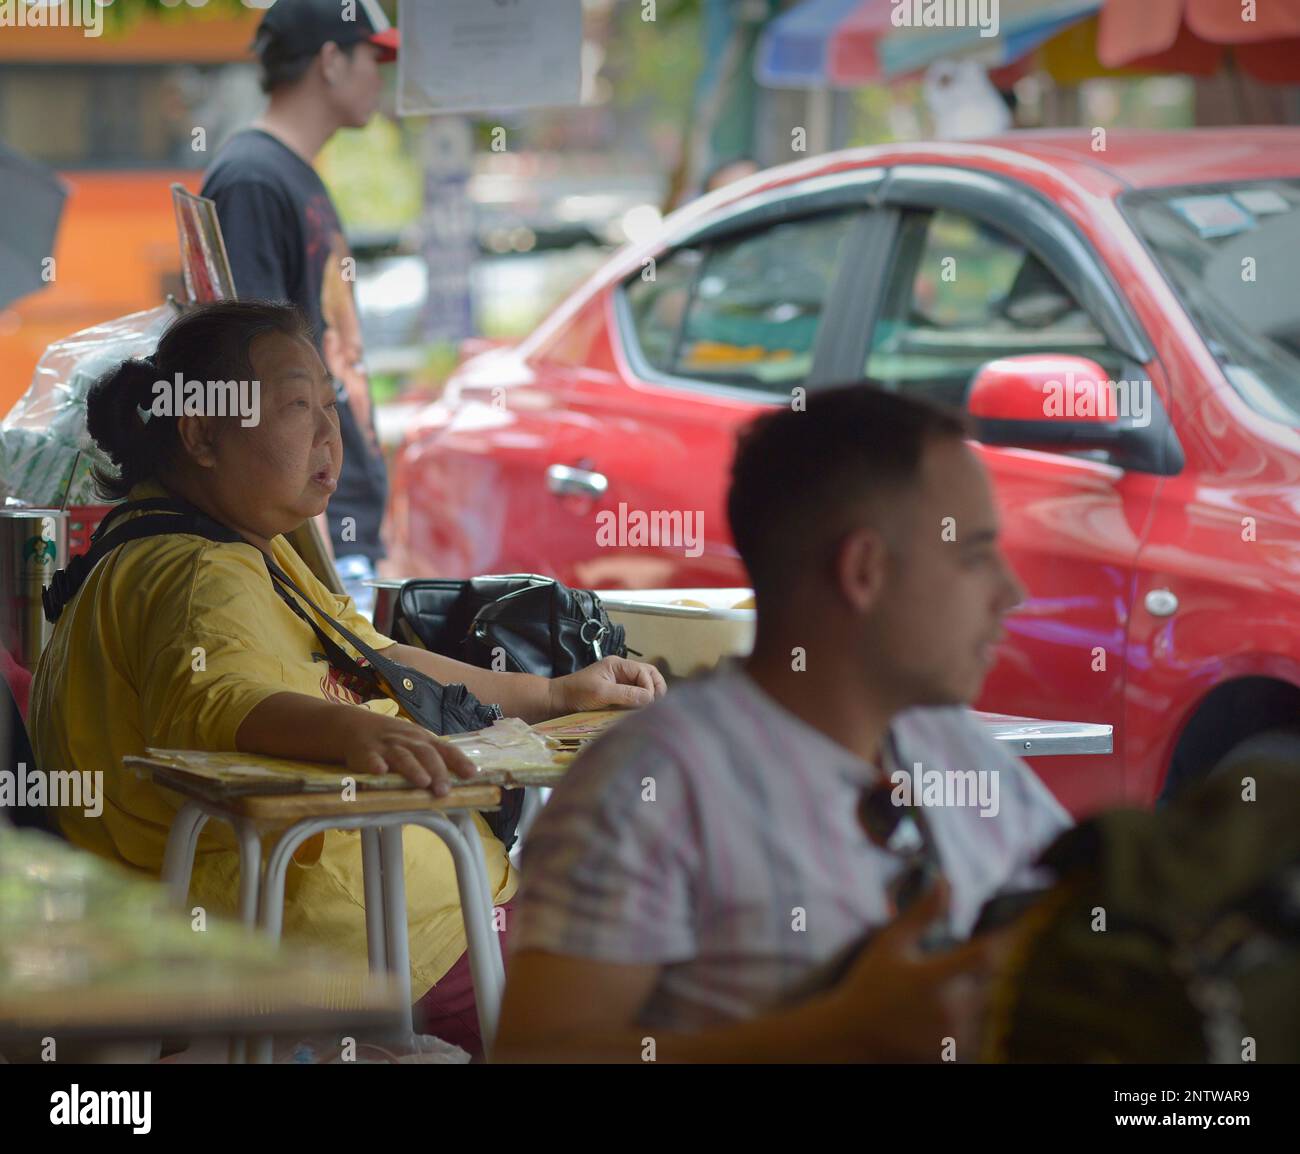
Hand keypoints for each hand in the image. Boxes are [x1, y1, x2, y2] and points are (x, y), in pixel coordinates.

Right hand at [341, 708, 478, 796]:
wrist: (353, 724)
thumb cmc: (392, 739)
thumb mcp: (414, 742)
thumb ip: (434, 758)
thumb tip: (459, 781)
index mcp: (423, 740)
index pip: (446, 749)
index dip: (459, 761)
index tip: (472, 775)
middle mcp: (408, 741)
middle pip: (426, 754)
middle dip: (437, 771)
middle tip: (444, 791)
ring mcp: (386, 746)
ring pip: (402, 756)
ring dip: (413, 769)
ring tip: (423, 782)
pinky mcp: (364, 752)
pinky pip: (370, 758)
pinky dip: (374, 764)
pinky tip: (380, 771)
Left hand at [546, 656, 666, 716]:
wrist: (556, 702)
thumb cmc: (575, 694)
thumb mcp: (601, 693)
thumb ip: (626, 694)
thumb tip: (650, 699)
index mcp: (618, 665)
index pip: (645, 672)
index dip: (650, 688)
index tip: (647, 704)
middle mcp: (621, 672)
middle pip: (649, 676)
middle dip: (655, 690)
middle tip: (654, 707)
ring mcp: (619, 683)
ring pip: (644, 686)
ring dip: (648, 697)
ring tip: (648, 712)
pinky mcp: (616, 695)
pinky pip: (635, 697)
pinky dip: (640, 704)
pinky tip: (638, 714)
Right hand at [824, 881, 1014, 1061]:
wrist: (853, 1034)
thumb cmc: (870, 983)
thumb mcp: (891, 943)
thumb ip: (922, 914)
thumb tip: (944, 880)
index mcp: (933, 979)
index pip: (985, 957)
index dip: (1006, 940)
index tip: (1017, 925)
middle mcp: (949, 1009)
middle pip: (990, 982)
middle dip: (984, 968)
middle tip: (961, 961)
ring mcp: (953, 1036)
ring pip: (985, 1006)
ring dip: (976, 992)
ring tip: (943, 988)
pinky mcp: (953, 1054)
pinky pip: (976, 1028)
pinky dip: (969, 1016)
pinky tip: (941, 1009)